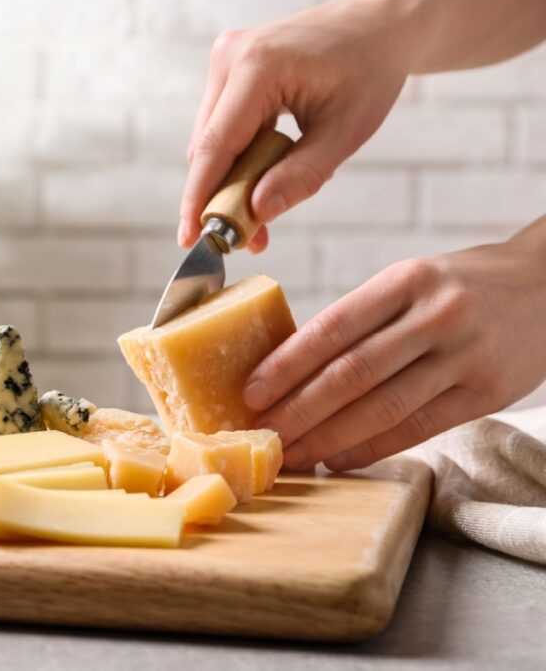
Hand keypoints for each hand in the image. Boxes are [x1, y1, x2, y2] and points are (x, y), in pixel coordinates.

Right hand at [179, 0, 416, 249]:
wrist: (378, 26)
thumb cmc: (369, 69)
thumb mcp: (345, 131)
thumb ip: (301, 176)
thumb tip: (257, 213)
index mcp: (258, 67)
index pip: (216, 146)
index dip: (200, 198)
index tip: (190, 238)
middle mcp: (231, 58)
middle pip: (208, 147)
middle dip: (221, 197)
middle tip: (247, 239)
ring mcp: (227, 60)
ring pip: (211, 140)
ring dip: (231, 180)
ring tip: (260, 212)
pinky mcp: (230, 69)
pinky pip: (223, 126)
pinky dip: (238, 157)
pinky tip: (262, 176)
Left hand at [243, 217, 545, 470]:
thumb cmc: (459, 286)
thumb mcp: (411, 281)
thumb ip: (362, 319)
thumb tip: (288, 367)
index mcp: (406, 280)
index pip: (334, 327)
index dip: (287, 364)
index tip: (251, 392)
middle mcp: (437, 316)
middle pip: (353, 373)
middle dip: (300, 410)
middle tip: (262, 434)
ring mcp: (465, 356)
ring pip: (383, 406)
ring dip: (330, 437)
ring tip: (293, 453)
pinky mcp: (487, 393)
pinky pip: (418, 427)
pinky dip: (372, 447)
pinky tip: (338, 458)